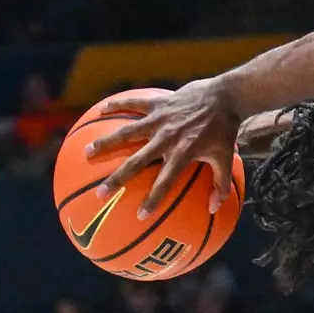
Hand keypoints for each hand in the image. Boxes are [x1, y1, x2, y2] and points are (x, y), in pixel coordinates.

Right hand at [85, 79, 239, 216]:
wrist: (226, 97)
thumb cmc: (225, 130)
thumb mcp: (226, 159)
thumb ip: (221, 185)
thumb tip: (213, 209)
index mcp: (183, 153)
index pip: (165, 182)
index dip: (153, 199)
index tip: (140, 216)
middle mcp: (167, 138)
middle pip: (137, 162)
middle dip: (118, 178)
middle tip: (101, 193)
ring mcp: (160, 119)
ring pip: (127, 132)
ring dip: (106, 142)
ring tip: (87, 151)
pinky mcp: (158, 103)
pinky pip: (134, 103)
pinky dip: (118, 105)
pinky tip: (101, 110)